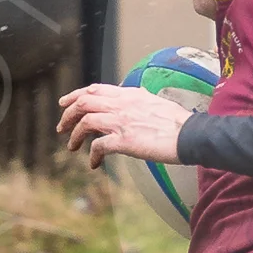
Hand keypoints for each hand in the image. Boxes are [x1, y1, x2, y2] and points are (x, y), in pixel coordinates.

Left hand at [56, 83, 191, 169]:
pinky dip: (92, 155)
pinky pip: (98, 146)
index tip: (65, 102)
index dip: (76, 95)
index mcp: (131, 94)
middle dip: (68, 114)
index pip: (96, 89)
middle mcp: (123, 105)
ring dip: (74, 135)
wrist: (191, 135)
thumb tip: (134, 98)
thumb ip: (140, 100)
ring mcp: (122, 122)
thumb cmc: (179, 123)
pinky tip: (94, 163)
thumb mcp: (156, 102)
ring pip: (86, 122)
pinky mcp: (124, 141)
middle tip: (61, 127)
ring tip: (72, 146)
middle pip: (84, 102)